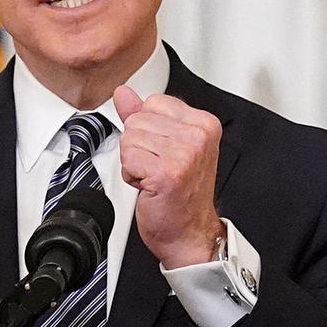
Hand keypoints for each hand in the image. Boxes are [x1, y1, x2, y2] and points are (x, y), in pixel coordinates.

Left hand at [113, 86, 224, 268]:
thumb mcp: (166, 146)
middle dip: (138, 146)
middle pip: (138, 119)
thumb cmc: (181, 196)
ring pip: (130, 138)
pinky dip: (131, 176)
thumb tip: (123, 93)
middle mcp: (198, 136)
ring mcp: (185, 154)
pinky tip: (149, 186)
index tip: (163, 152)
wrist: (189, 233)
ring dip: (134, 162)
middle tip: (158, 168)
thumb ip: (143, 116)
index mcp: (203, 123)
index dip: (148, 129)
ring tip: (154, 177)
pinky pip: (128, 159)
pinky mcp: (167, 172)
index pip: (153, 102)